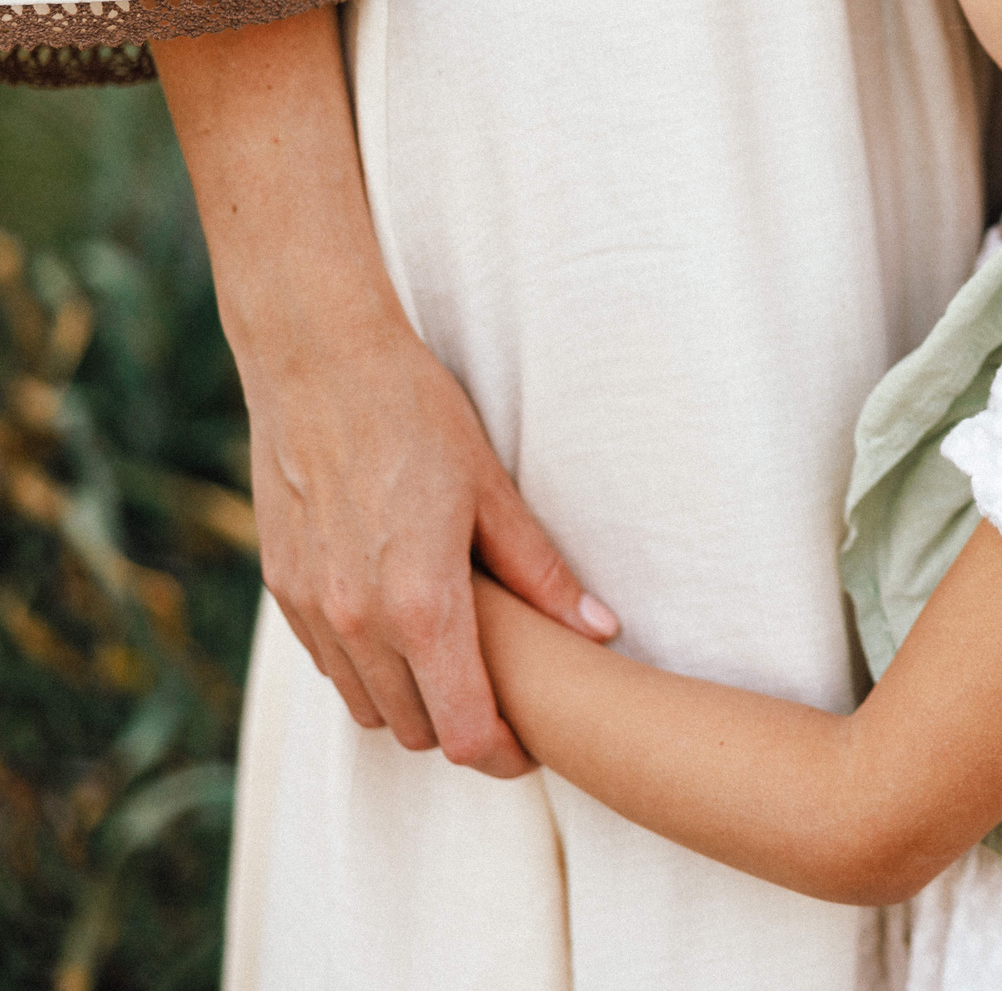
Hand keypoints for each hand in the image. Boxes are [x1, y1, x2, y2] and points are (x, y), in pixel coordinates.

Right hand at [243, 308, 618, 776]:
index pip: (463, 730)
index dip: (503, 754)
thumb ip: (542, 574)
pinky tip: (403, 628)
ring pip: (368, 708)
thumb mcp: (493, 491)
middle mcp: (357, 622)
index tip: (532, 745)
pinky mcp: (283, 590)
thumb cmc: (417, 416)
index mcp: (421, 604)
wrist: (319, 364)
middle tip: (507, 702)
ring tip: (458, 665)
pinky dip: (368, 669)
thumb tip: (601, 630)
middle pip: (416, 730)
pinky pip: (330, 667)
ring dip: (413, 703)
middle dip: (463, 729)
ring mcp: (312, 611)